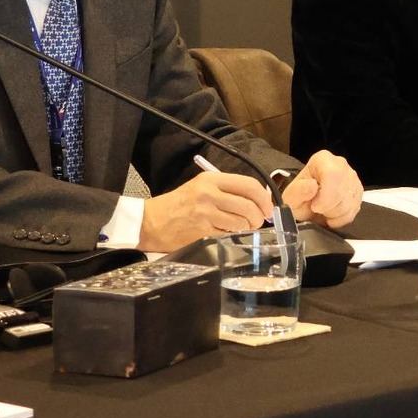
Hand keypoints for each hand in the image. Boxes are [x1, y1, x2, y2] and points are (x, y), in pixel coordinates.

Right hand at [138, 170, 273, 252]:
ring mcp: (205, 215)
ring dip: (247, 228)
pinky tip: (228, 235)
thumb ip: (227, 190)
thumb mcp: (200, 187)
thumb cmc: (178, 204)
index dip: (264, 198)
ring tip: (242, 228)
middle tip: (257, 222)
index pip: (249, 185)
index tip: (268, 208)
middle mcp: (209, 195)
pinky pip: (228, 236)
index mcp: (211, 180)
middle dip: (259, 217)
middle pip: (249, 206)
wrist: (149, 222)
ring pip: (241, 223)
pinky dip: (233, 237)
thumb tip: (258, 200)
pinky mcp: (201, 233)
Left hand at [278, 150, 363, 228]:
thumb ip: (298, 190)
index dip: (326, 196)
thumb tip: (311, 186)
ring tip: (324, 210)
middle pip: (342, 191)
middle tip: (318, 209)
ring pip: (350, 203)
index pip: (333, 174)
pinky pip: (355, 209)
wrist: (307, 205)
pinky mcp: (358, 190)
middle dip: (329, 208)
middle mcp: (340, 164)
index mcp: (322, 160)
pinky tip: (333, 213)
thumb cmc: (300, 197)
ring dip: (335, 214)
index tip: (315, 206)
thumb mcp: (291, 196)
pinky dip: (342, 217)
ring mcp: (352, 177)